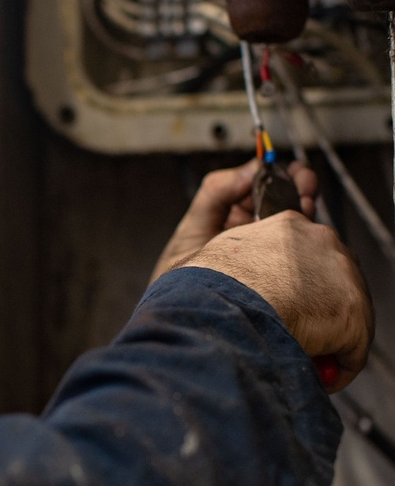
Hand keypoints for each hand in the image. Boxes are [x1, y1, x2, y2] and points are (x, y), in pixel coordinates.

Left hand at [149, 158, 316, 283]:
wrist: (187, 318)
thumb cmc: (180, 279)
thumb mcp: (193, 230)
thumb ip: (215, 194)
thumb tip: (247, 170)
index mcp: (233, 218)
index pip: (261, 188)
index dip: (275, 174)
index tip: (284, 167)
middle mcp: (255, 233)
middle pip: (285, 202)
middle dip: (298, 186)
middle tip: (304, 181)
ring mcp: (270, 253)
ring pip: (297, 225)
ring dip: (305, 207)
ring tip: (306, 199)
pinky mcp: (282, 274)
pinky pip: (300, 250)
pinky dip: (305, 234)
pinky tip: (303, 224)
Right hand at [177, 212, 372, 391]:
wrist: (227, 305)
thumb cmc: (213, 285)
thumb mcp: (225, 253)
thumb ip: (250, 258)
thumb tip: (247, 278)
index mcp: (289, 224)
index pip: (307, 251)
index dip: (298, 281)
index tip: (286, 299)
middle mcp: (323, 242)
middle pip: (334, 279)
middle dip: (318, 306)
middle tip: (297, 329)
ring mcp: (344, 277)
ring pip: (346, 313)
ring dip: (326, 335)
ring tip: (302, 353)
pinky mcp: (353, 315)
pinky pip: (352, 350)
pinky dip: (335, 365)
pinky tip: (313, 371)